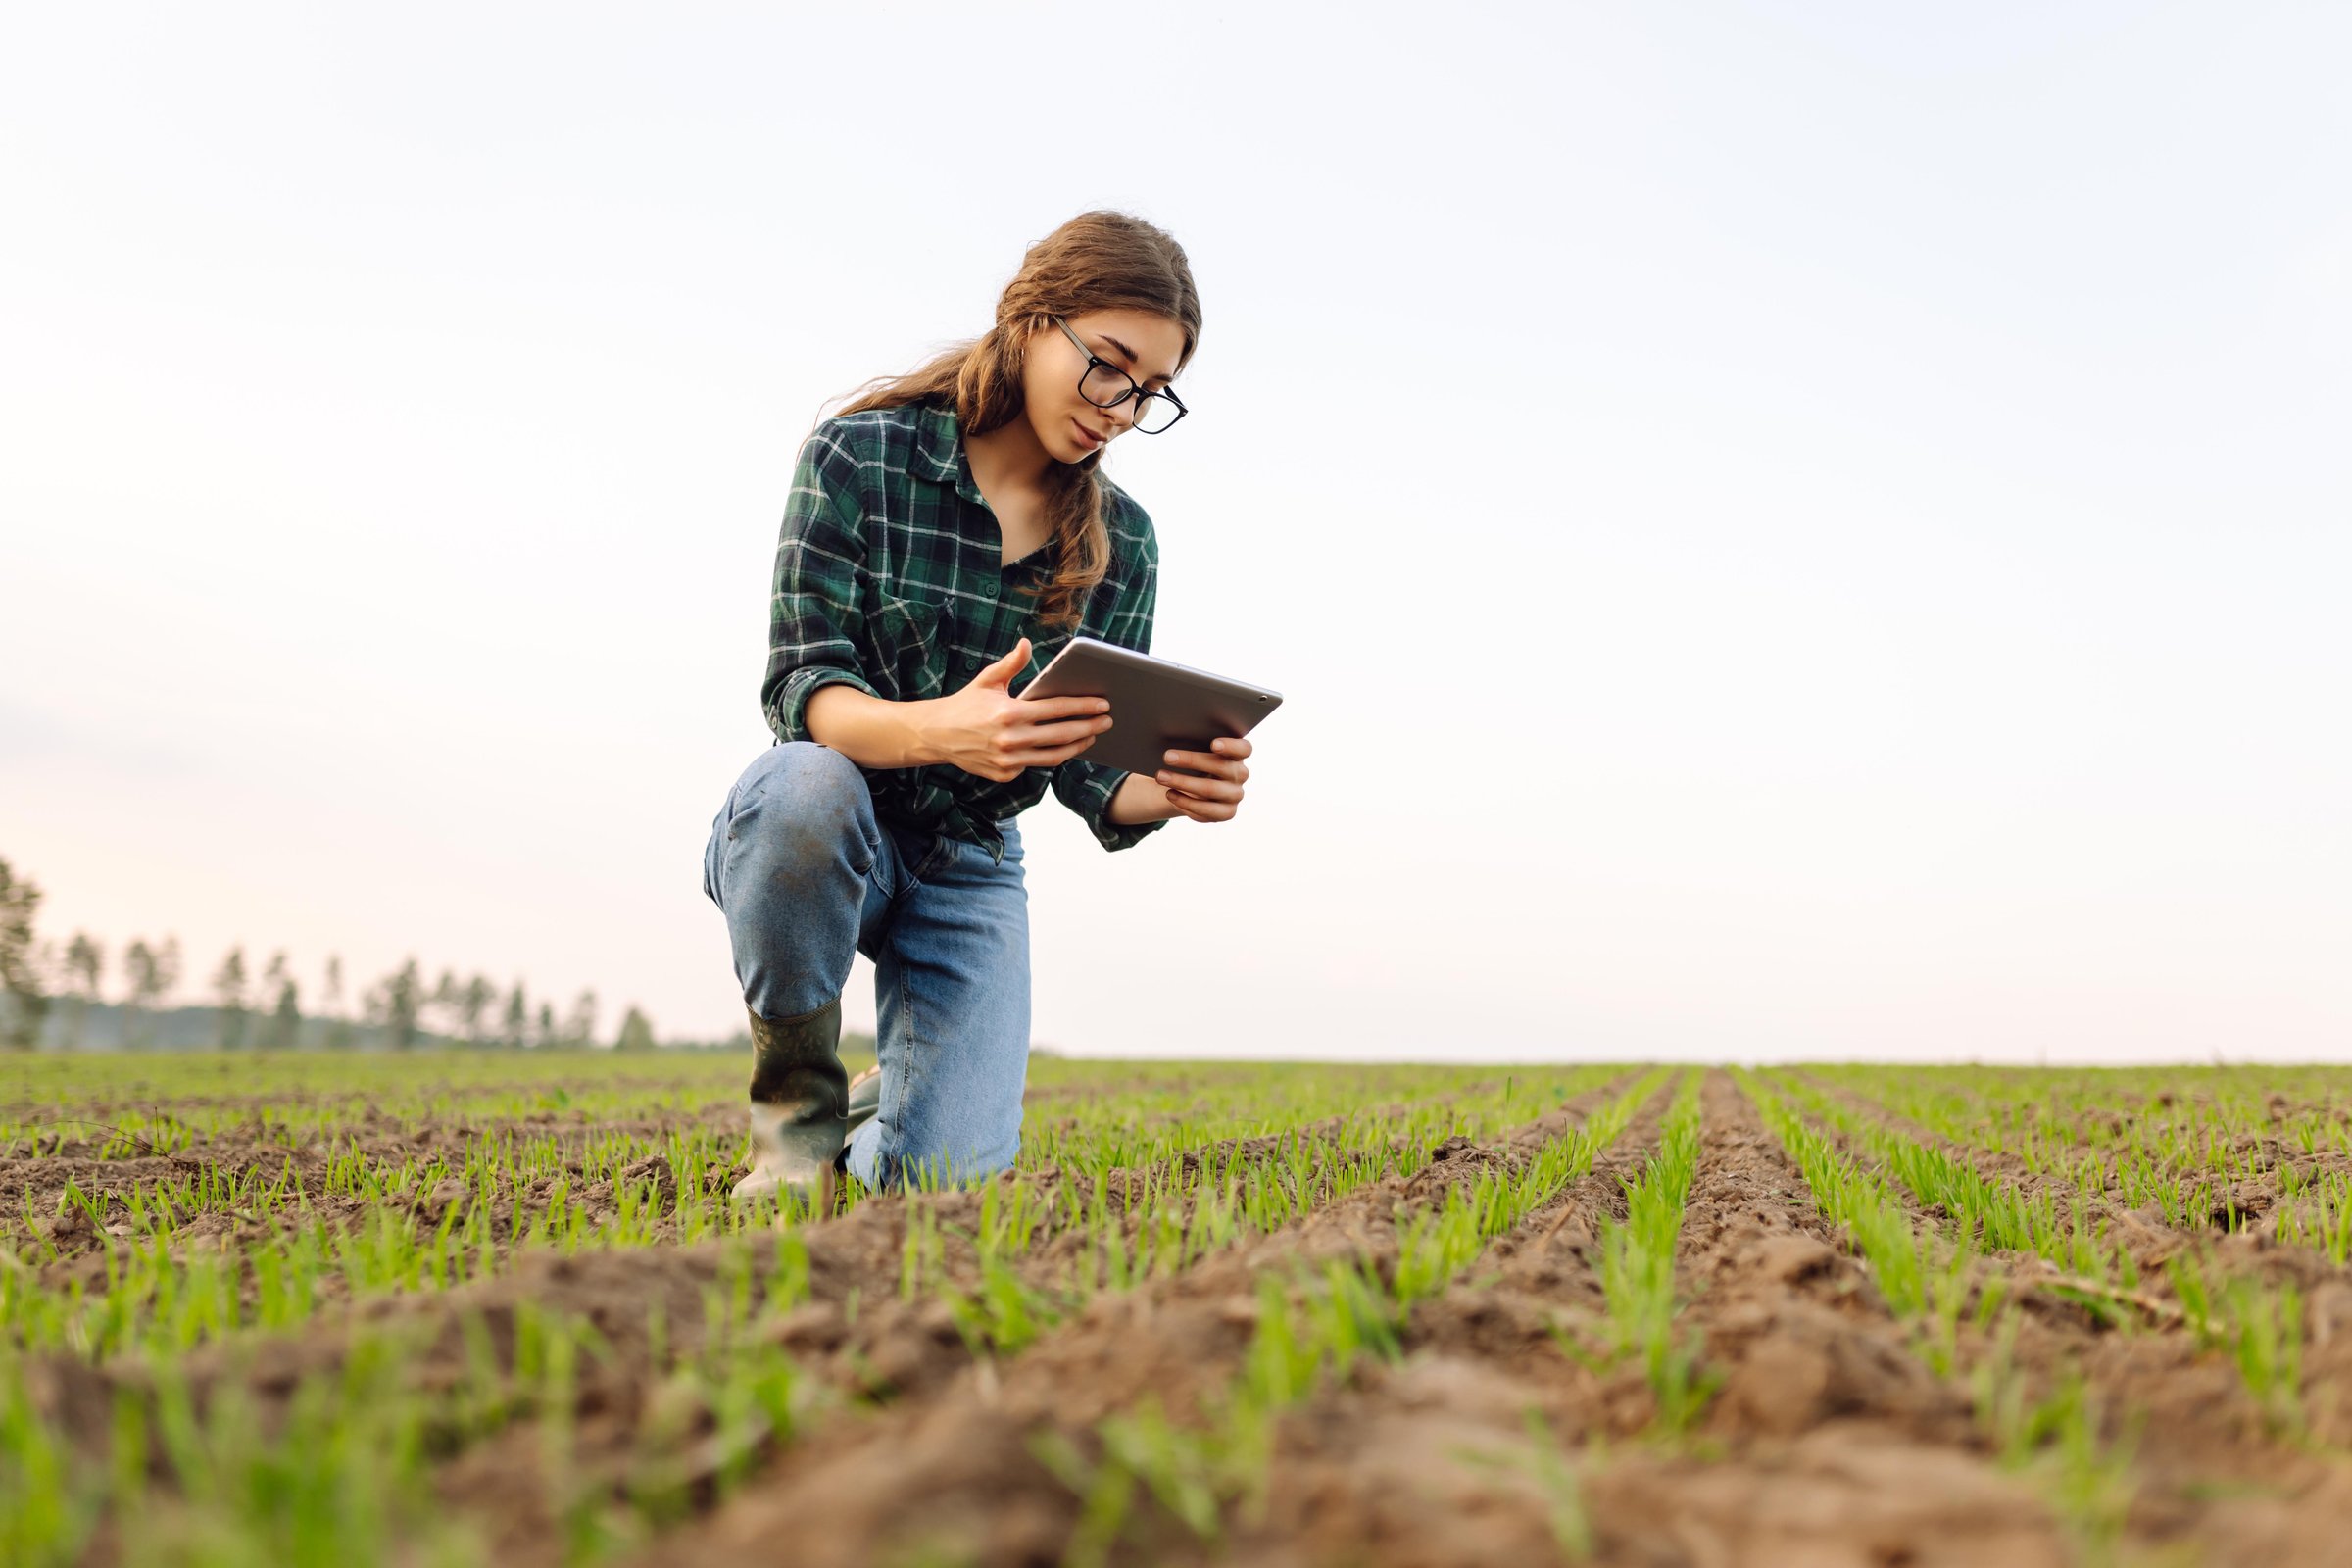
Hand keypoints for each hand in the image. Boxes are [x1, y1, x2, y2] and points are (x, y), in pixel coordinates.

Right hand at [916, 637, 1113, 783]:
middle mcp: (1010, 740)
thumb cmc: (966, 704)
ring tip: (1091, 736)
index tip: (1103, 704)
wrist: (936, 735)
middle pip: (1062, 735)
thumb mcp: (987, 680)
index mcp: (1009, 713)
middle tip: (1107, 721)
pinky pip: (1034, 766)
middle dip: (1089, 727)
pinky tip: (1064, 747)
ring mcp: (1007, 761)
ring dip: (1076, 746)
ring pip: (1053, 757)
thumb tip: (1026, 643)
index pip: (1056, 709)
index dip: (1083, 706)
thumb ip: (1011, 663)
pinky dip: (1050, 756)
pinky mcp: (1004, 775)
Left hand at [1155, 736, 1251, 822]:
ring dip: (1183, 782)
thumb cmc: (1195, 762)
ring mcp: (1236, 795)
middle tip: (1167, 757)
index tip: (1213, 744)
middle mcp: (1241, 774)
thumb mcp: (1197, 751)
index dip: (1231, 746)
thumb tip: (1171, 740)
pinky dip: (1185, 801)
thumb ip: (1194, 744)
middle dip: (1192, 761)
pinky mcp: (1227, 812)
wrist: (1193, 788)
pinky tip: (1170, 794)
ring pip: (1211, 789)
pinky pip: (1206, 809)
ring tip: (1161, 777)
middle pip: (1222, 767)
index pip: (1244, 748)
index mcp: (1238, 754)